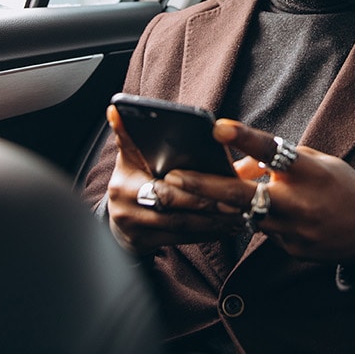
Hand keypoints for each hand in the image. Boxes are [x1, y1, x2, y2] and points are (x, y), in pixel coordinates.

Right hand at [102, 105, 248, 254]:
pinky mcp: (143, 244)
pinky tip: (227, 229)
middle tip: (237, 199)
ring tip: (239, 215)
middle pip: (173, 201)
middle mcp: (125, 204)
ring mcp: (134, 227)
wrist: (119, 221)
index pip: (159, 179)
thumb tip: (115, 109)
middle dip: (206, 201)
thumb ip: (129, 135)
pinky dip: (207, 234)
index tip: (216, 176)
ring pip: (181, 224)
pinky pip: (182, 239)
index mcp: (125, 179)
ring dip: (213, 221)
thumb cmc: (134, 180)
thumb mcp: (130, 157)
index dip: (189, 179)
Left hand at [165, 118, 354, 261]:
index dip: (243, 138)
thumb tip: (238, 164)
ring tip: (188, 194)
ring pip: (245, 215)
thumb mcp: (316, 163)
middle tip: (173, 177)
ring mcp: (293, 230)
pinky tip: (252, 212)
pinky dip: (256, 219)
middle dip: (204, 185)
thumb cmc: (342, 187)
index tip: (217, 127)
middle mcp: (298, 202)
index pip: (271, 150)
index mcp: (308, 172)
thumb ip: (277, 161)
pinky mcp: (290, 248)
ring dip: (220, 205)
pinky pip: (263, 230)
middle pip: (242, 195)